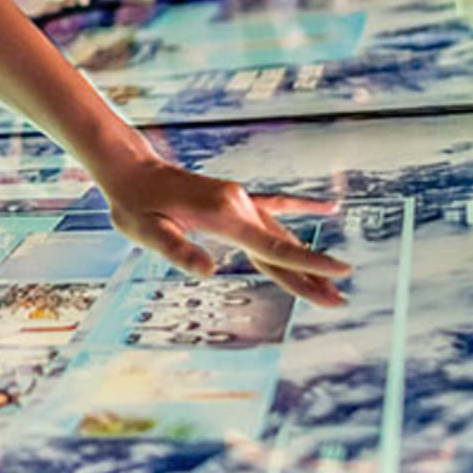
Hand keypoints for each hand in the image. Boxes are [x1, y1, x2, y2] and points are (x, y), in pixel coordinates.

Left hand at [98, 155, 348, 304]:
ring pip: (280, 235)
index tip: (341, 271)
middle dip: (311, 277)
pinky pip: (274, 205)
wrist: (131, 169)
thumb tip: (210, 271)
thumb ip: (179, 250)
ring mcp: (239, 200)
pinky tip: (328, 209)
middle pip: (280, 248)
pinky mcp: (234, 198)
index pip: (273, 248)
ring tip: (333, 284)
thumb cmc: (135, 204)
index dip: (309, 263)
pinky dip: (301, 209)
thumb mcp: (147, 233)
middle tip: (339, 302)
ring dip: (306, 259)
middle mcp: (239, 206)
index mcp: (223, 217)